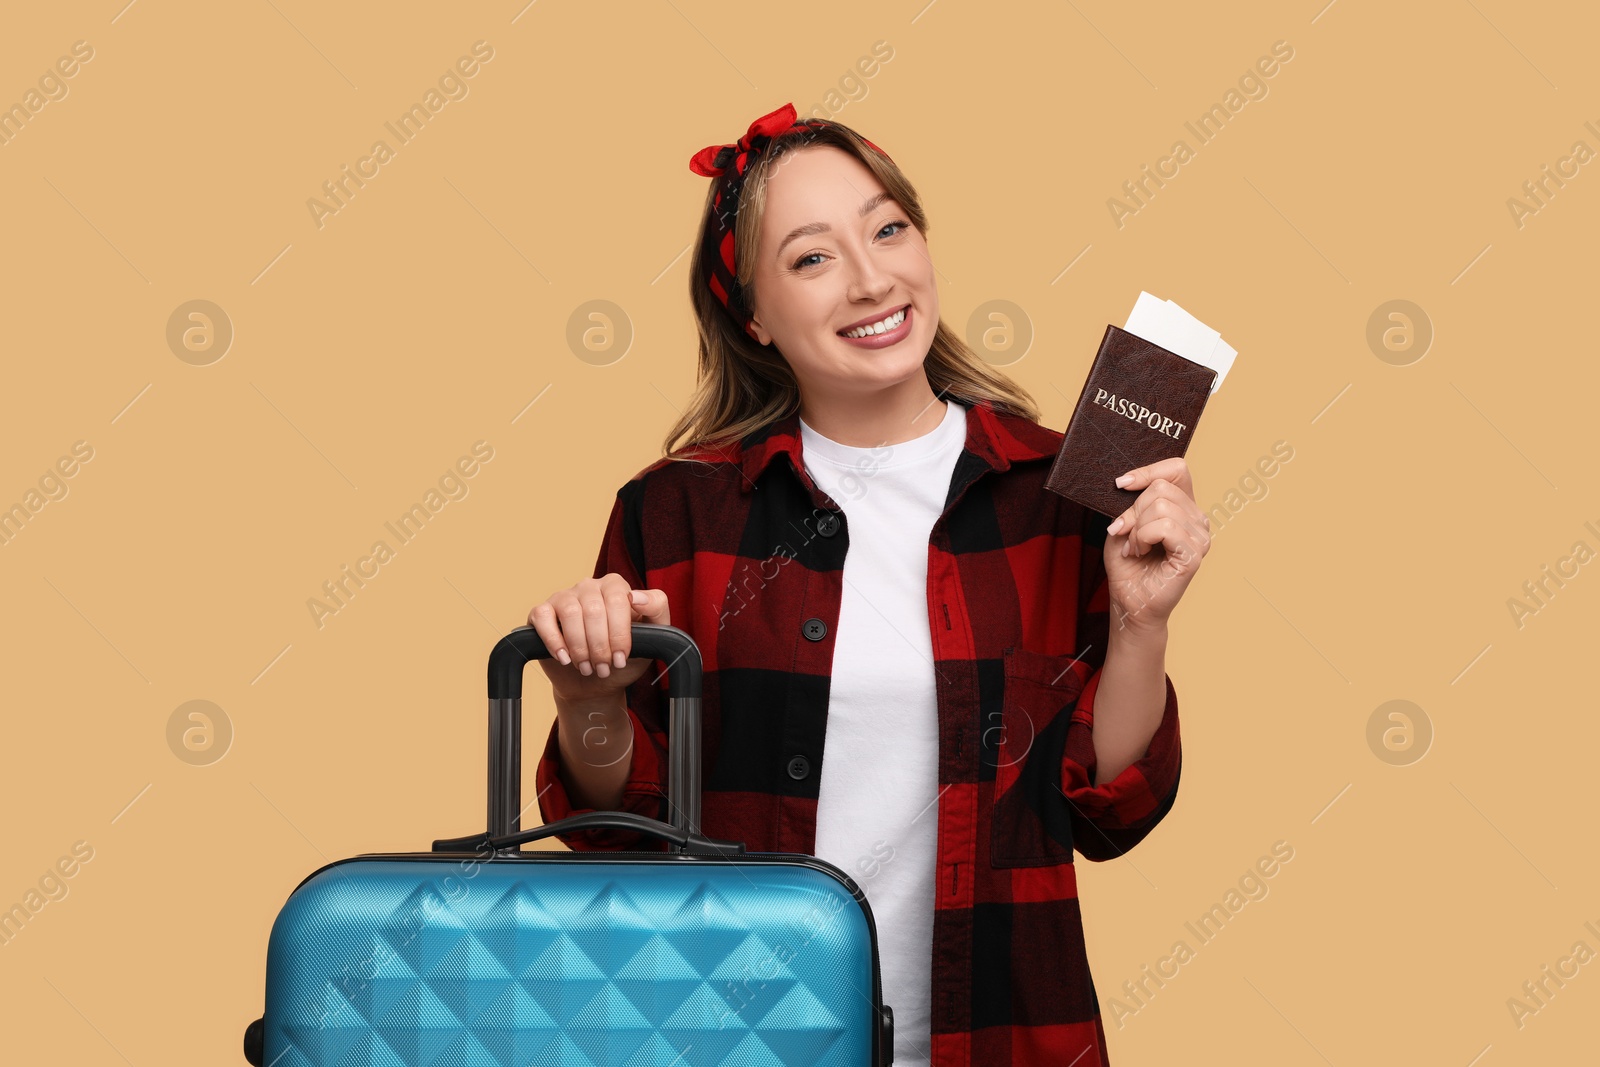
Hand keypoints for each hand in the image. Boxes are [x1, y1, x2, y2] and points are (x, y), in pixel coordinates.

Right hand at [527, 574, 671, 702]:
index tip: (621, 658)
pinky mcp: (542, 612)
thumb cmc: (622, 657)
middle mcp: (589, 586)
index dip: (619, 633)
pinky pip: (543, 617)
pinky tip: (564, 657)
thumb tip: (637, 596)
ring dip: (580, 647)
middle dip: (600, 646)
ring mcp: (564, 597)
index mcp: (615, 587)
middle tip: (604, 668)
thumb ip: (657, 610)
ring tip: (586, 667)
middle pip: (594, 609)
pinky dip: (554, 640)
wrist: (594, 682)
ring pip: (570, 613)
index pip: (619, 599)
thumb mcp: (651, 637)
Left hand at [1102, 457, 1209, 636]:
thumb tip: (1127, 482)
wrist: (1128, 602)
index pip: (1177, 469)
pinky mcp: (1193, 555)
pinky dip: (1143, 537)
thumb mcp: (1123, 525)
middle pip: (1162, 488)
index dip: (1148, 470)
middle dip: (1134, 510)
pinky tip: (1139, 552)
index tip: (1121, 484)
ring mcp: (1200, 538)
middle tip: (1126, 534)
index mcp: (1185, 508)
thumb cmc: (1128, 565)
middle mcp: (1198, 520)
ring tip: (1134, 548)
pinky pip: (1165, 527)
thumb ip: (1131, 502)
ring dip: (1137, 528)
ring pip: (1163, 506)